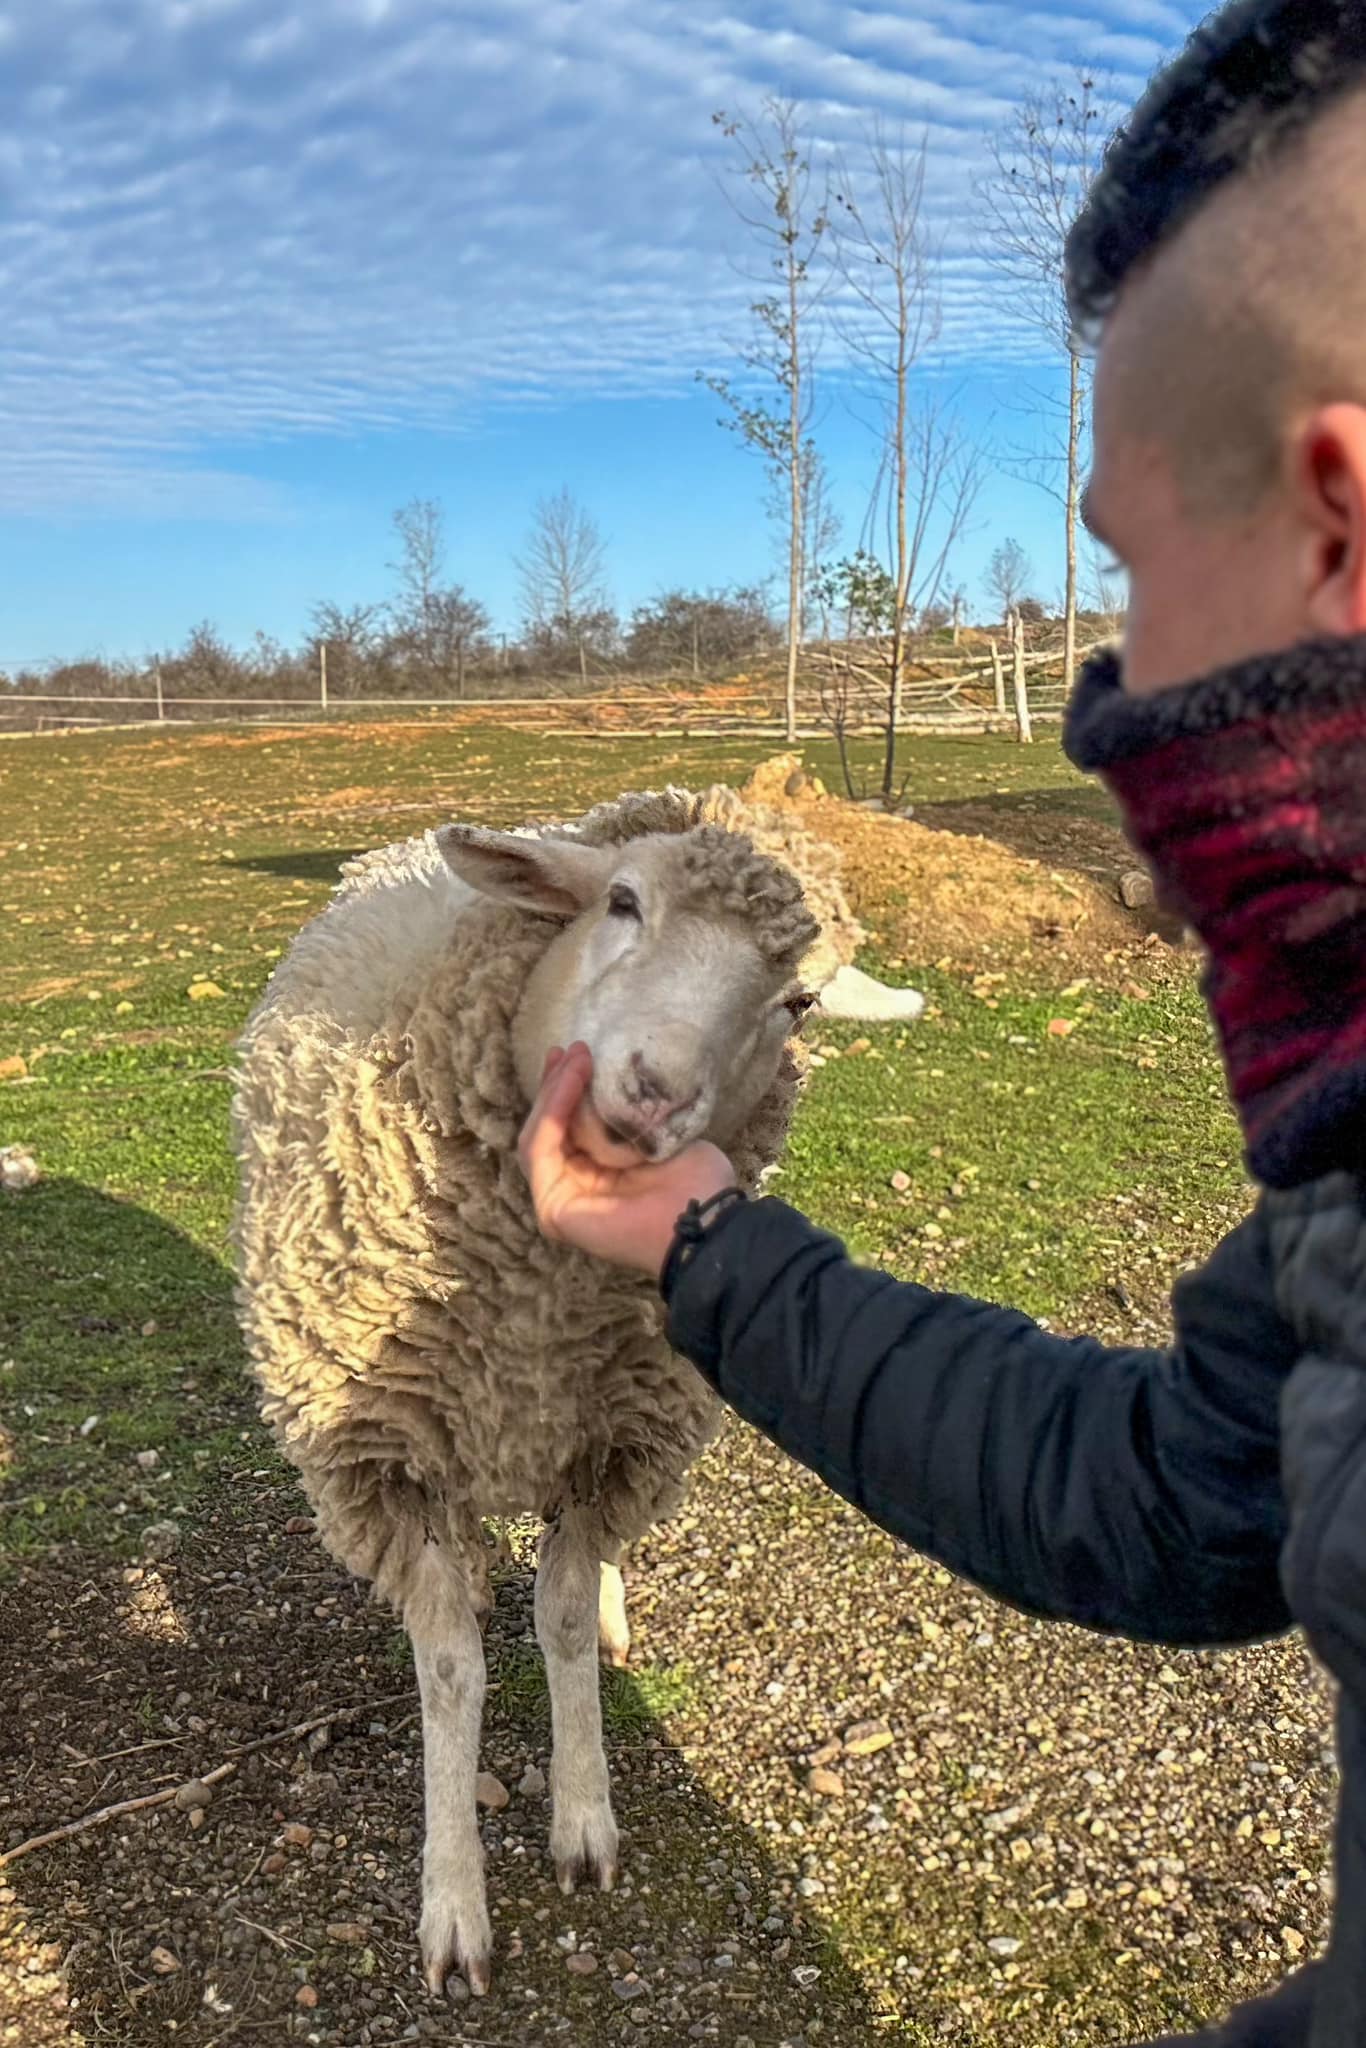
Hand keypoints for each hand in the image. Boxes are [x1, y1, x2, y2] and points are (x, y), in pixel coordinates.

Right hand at [518, 1043, 737, 1277]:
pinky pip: (539, 1151)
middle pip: (549, 1130)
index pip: (570, 1128)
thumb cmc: (695, 1181)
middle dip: (555, 1085)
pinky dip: (551, 1112)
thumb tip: (607, 1082)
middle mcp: (577, 1187)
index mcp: (601, 1176)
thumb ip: (627, 1115)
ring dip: (554, 1092)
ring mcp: (561, 1200)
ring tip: (575, 1059)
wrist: (704, 1217)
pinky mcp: (553, 1209)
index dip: (567, 1089)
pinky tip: (572, 1083)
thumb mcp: (657, 1133)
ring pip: (539, 1136)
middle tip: (571, 1049)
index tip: (579, 1053)